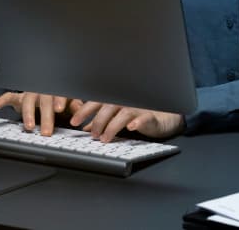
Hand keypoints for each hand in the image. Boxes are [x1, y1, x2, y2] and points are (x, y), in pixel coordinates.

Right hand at [0, 91, 72, 135]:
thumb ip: (74, 106)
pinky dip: (3, 100)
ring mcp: (30, 94)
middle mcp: (43, 91)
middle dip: (45, 116)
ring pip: (27, 100)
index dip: (59, 100)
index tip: (59, 109)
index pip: (59, 93)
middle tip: (46, 131)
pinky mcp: (19, 98)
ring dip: (27, 113)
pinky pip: (9, 96)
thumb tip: (80, 110)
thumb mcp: (70, 102)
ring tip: (28, 127)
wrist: (49, 91)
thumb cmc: (60, 99)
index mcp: (57, 90)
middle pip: (43, 100)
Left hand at [69, 100, 184, 142]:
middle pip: (108, 107)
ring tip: (105, 138)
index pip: (97, 101)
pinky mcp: (150, 116)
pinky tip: (131, 128)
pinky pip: (143, 118)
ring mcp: (138, 107)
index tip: (74, 121)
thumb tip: (86, 127)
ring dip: (112, 126)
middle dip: (97, 121)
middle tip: (92, 135)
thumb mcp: (118, 117)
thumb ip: (103, 121)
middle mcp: (126, 101)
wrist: (165, 116)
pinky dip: (136, 122)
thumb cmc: (140, 114)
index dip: (84, 110)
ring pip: (123, 113)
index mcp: (116, 100)